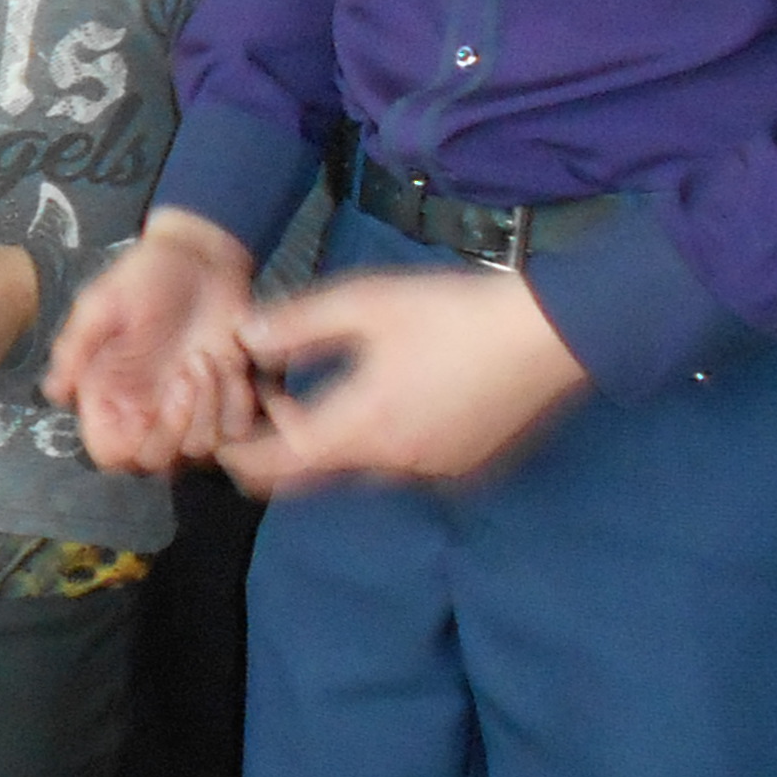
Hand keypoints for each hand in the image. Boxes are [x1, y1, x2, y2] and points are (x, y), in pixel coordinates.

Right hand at [46, 213, 262, 474]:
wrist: (201, 255)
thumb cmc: (145, 275)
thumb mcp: (103, 303)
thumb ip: (77, 349)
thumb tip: (54, 393)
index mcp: (109, 394)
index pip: (111, 453)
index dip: (129, 446)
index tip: (146, 410)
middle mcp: (146, 409)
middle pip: (159, 462)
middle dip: (179, 425)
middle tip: (188, 371)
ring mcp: (188, 408)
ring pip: (202, 449)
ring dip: (211, 404)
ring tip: (207, 356)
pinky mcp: (226, 399)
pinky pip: (237, 429)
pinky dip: (239, 400)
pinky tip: (232, 363)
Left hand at [219, 263, 589, 495]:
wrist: (548, 335)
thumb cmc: (452, 313)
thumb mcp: (365, 303)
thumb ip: (297, 324)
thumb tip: (244, 338)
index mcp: (361, 428)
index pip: (278, 465)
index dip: (243, 454)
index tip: (227, 431)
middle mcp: (393, 466)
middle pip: (316, 472)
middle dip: (284, 445)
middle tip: (274, 398)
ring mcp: (433, 474)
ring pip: (360, 469)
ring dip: (334, 441)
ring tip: (330, 390)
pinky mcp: (465, 471)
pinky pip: (403, 467)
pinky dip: (380, 442)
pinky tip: (391, 397)